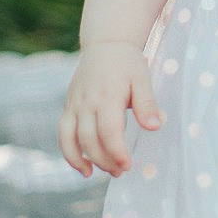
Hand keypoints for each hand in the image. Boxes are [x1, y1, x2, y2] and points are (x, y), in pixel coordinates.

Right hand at [58, 40, 161, 177]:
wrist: (105, 45)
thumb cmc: (127, 64)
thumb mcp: (142, 79)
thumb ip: (147, 103)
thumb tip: (155, 126)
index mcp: (108, 95)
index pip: (109, 131)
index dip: (117, 152)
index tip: (128, 165)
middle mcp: (87, 102)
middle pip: (90, 139)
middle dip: (105, 160)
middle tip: (121, 171)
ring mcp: (74, 105)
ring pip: (72, 139)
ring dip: (85, 160)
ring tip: (102, 173)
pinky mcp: (68, 108)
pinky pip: (63, 134)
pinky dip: (69, 153)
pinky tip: (84, 168)